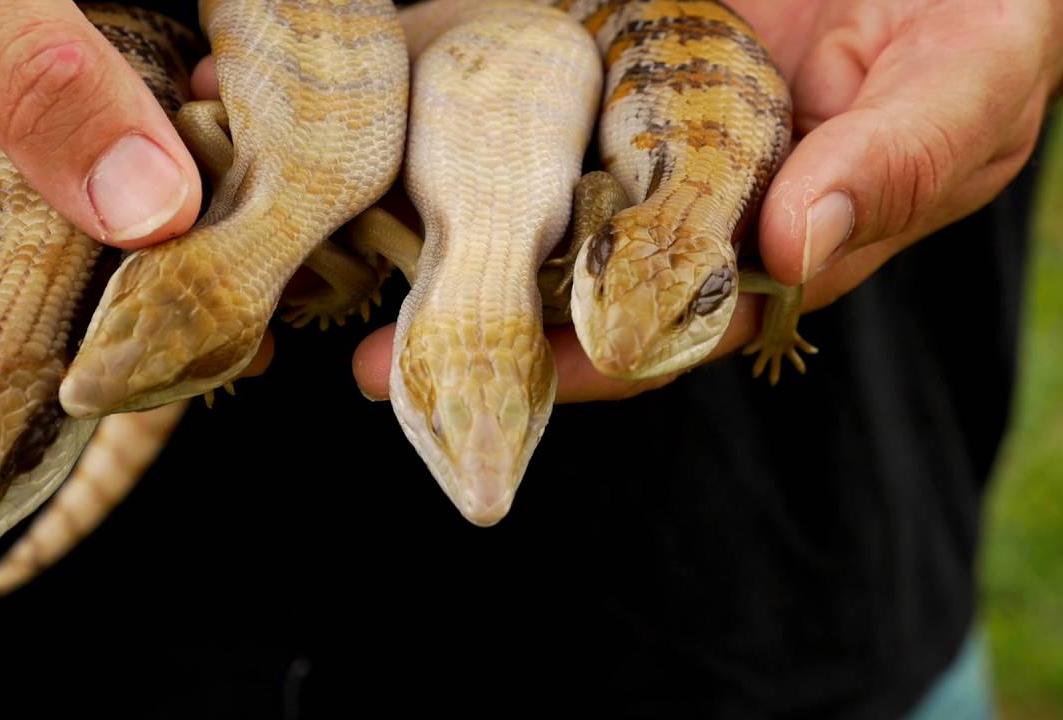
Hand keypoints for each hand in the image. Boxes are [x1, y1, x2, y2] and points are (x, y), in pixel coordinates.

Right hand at [0, 1, 229, 381]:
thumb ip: (36, 88)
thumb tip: (152, 210)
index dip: (66, 365)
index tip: (176, 346)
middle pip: (25, 300)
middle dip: (129, 285)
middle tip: (238, 284)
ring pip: (65, 231)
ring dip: (152, 216)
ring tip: (239, 210)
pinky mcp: (1, 120)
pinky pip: (81, 160)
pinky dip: (144, 146)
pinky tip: (207, 128)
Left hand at [352, 0, 1062, 402]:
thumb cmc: (976, 13)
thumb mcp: (965, 83)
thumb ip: (894, 163)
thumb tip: (796, 245)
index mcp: (774, 238)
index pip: (673, 320)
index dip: (598, 360)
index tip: (517, 384)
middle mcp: (694, 194)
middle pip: (576, 278)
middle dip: (485, 322)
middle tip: (377, 368)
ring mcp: (645, 123)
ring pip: (540, 193)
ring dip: (452, 234)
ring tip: (358, 274)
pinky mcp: (616, 52)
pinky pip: (536, 97)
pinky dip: (469, 123)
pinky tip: (398, 150)